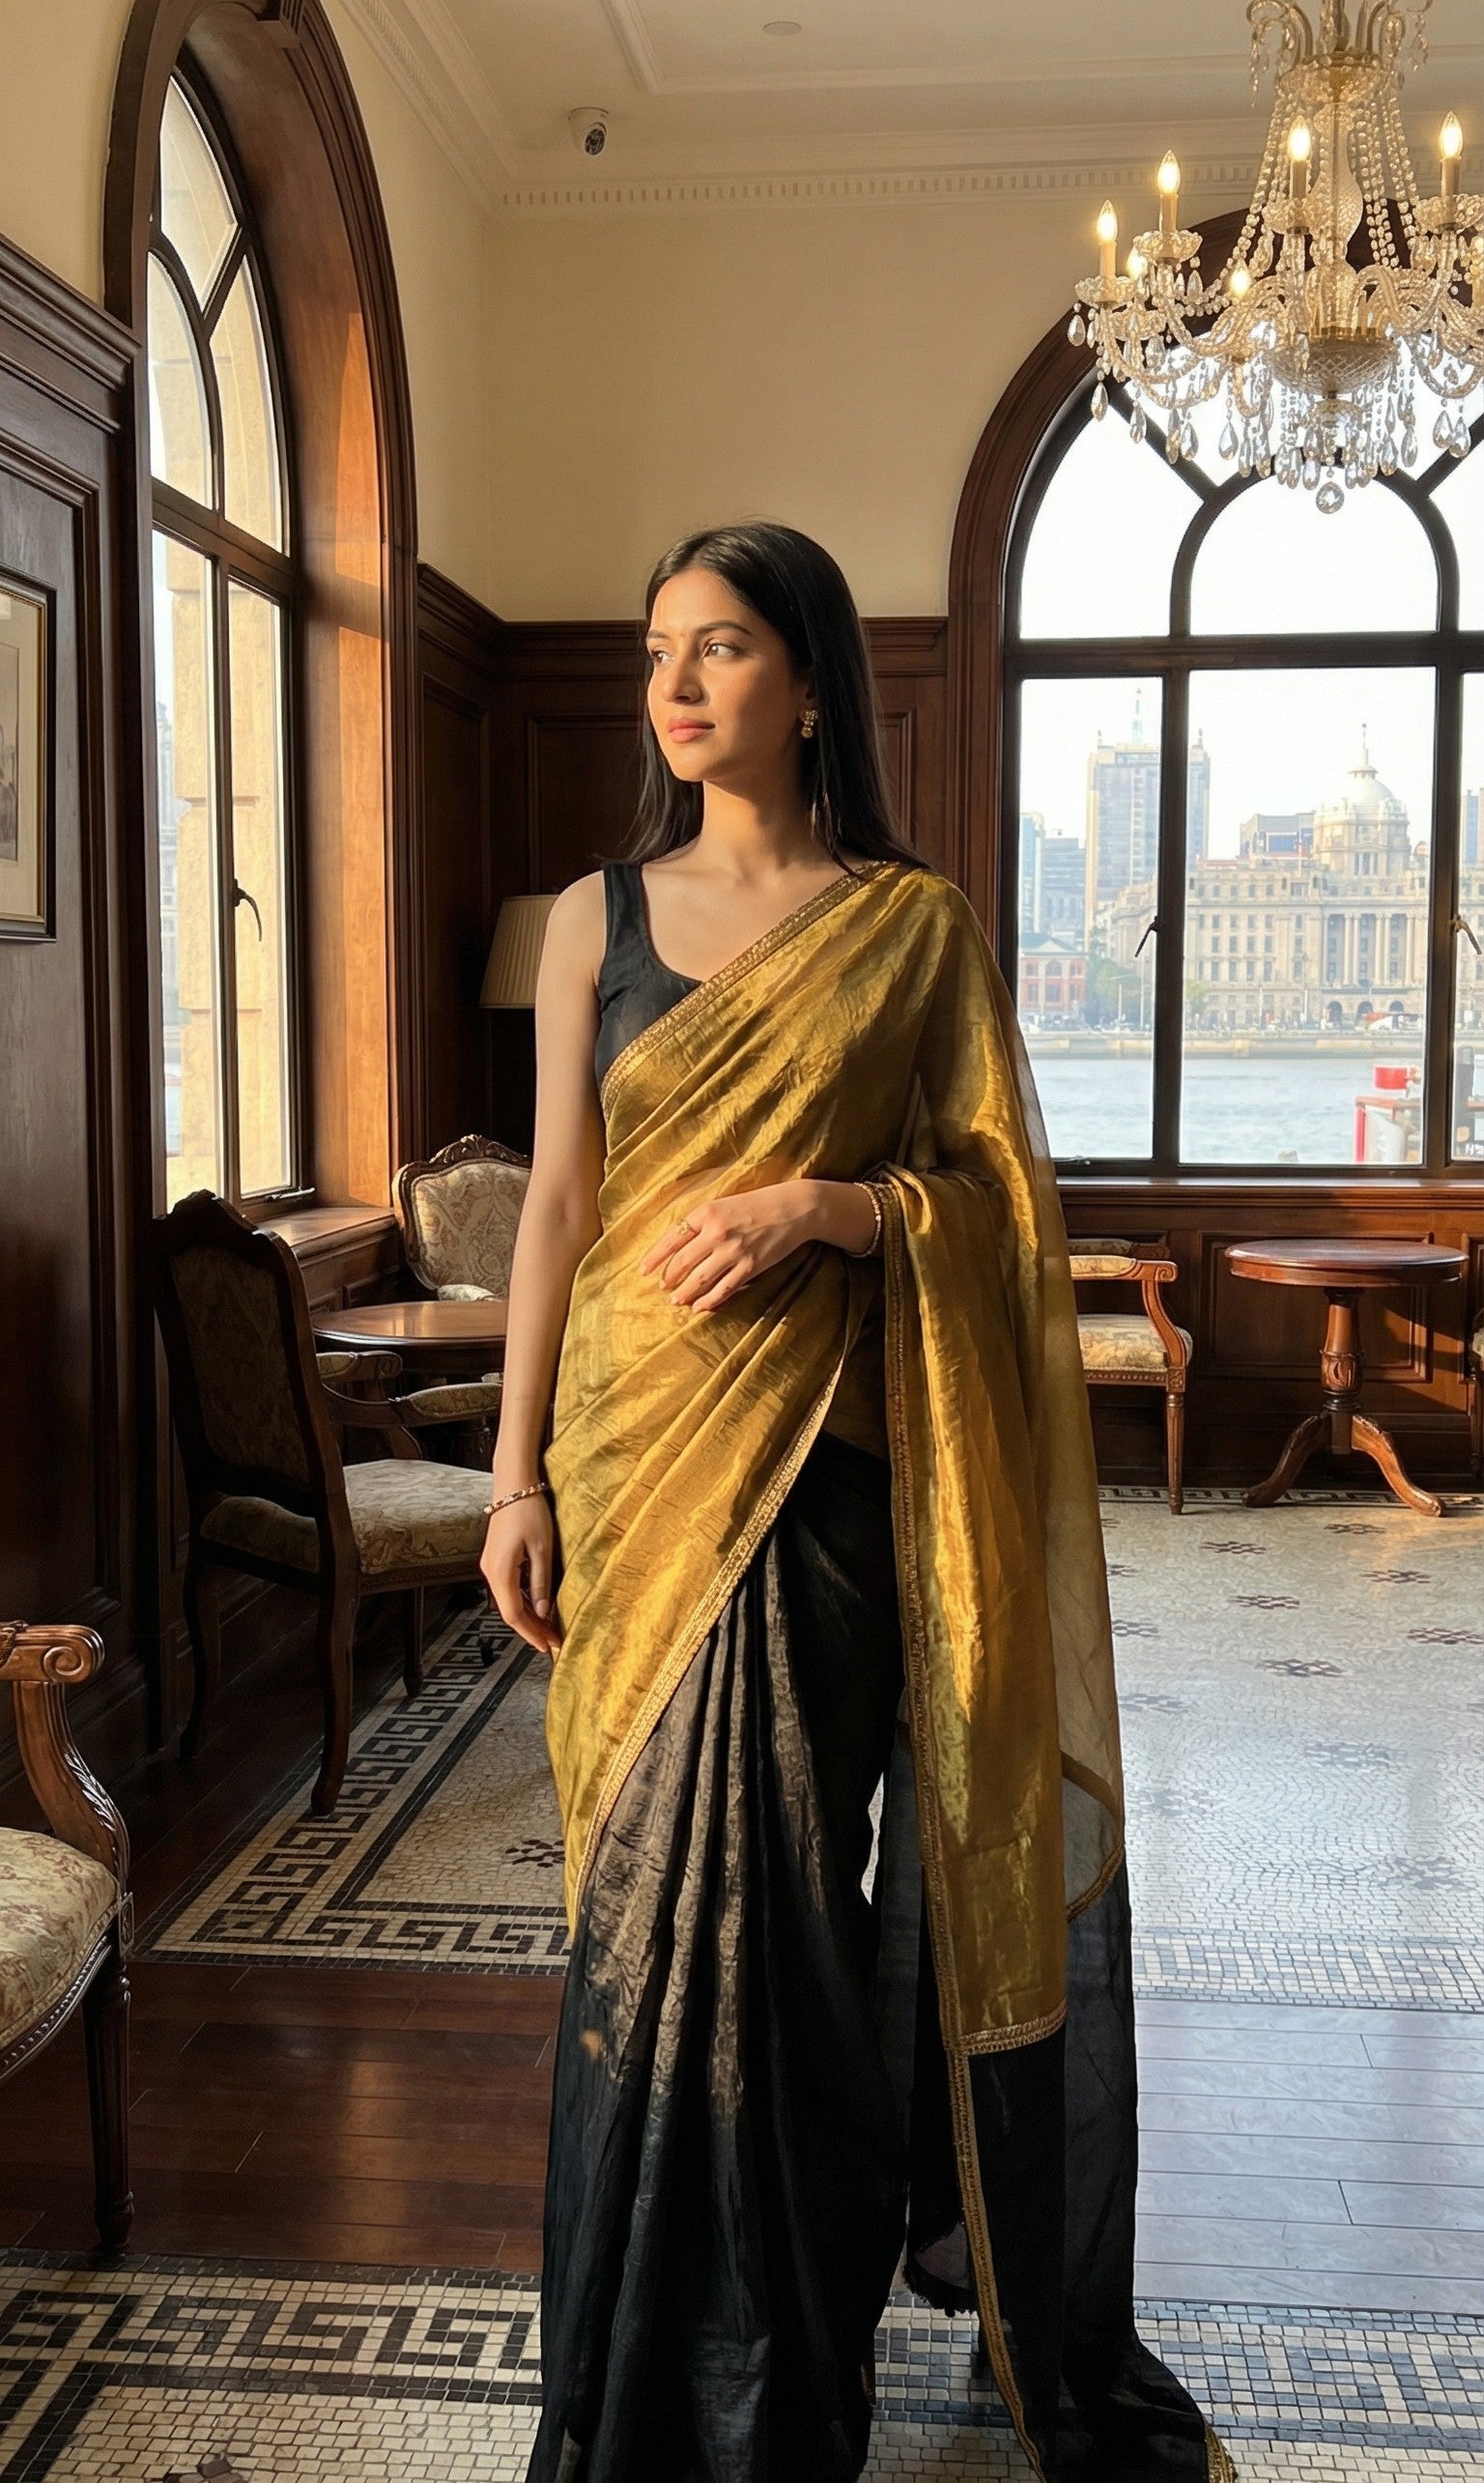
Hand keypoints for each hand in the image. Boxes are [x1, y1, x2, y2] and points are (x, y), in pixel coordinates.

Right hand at [480, 1493, 561, 1659]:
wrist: (513, 1484)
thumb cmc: (529, 1511)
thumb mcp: (542, 1549)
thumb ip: (541, 1583)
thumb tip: (544, 1613)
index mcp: (500, 1572)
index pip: (514, 1615)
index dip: (532, 1634)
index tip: (549, 1647)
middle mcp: (489, 1571)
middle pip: (509, 1611)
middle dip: (531, 1629)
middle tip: (553, 1643)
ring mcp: (490, 1565)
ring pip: (508, 1600)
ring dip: (528, 1616)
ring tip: (549, 1629)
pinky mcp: (495, 1558)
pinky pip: (508, 1588)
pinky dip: (523, 1601)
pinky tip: (538, 1607)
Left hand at [640, 1179, 823, 1311]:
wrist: (792, 1208)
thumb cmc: (755, 1205)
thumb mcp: (722, 1204)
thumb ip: (700, 1222)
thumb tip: (676, 1244)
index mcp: (706, 1213)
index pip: (671, 1239)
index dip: (654, 1258)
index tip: (643, 1271)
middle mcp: (716, 1232)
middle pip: (682, 1262)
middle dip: (669, 1278)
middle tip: (663, 1287)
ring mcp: (733, 1251)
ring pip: (699, 1279)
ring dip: (684, 1293)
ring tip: (676, 1300)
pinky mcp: (750, 1267)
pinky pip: (723, 1289)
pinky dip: (709, 1301)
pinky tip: (700, 1307)